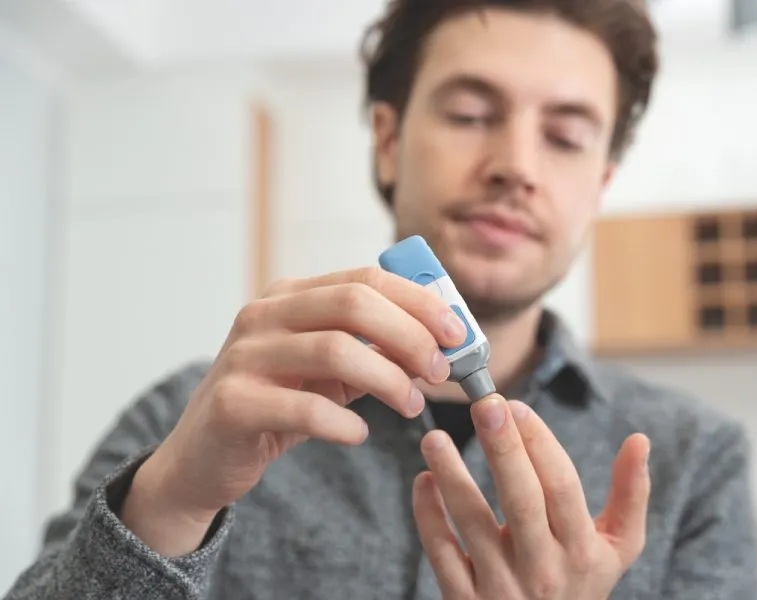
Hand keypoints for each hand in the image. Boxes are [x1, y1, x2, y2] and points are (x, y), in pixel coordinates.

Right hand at [122, 267, 467, 555]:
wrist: (204, 456)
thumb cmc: (279, 405)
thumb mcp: (331, 371)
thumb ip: (376, 351)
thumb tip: (443, 344)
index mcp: (290, 296)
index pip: (365, 279)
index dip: (419, 302)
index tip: (458, 333)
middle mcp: (264, 314)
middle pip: (353, 304)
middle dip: (410, 336)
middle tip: (441, 371)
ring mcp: (243, 356)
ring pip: (334, 351)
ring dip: (388, 379)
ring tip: (412, 405)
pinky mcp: (232, 403)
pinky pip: (303, 408)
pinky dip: (344, 422)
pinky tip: (359, 433)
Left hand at [412, 395, 650, 599]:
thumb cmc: (580, 583)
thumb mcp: (617, 548)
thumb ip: (631, 495)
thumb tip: (640, 440)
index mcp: (581, 550)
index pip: (562, 488)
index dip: (541, 444)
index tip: (517, 407)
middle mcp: (543, 570)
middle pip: (522, 500)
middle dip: (502, 448)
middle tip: (484, 404)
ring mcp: (501, 588)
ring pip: (473, 523)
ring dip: (452, 476)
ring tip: (435, 438)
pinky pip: (441, 553)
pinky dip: (428, 515)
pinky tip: (424, 481)